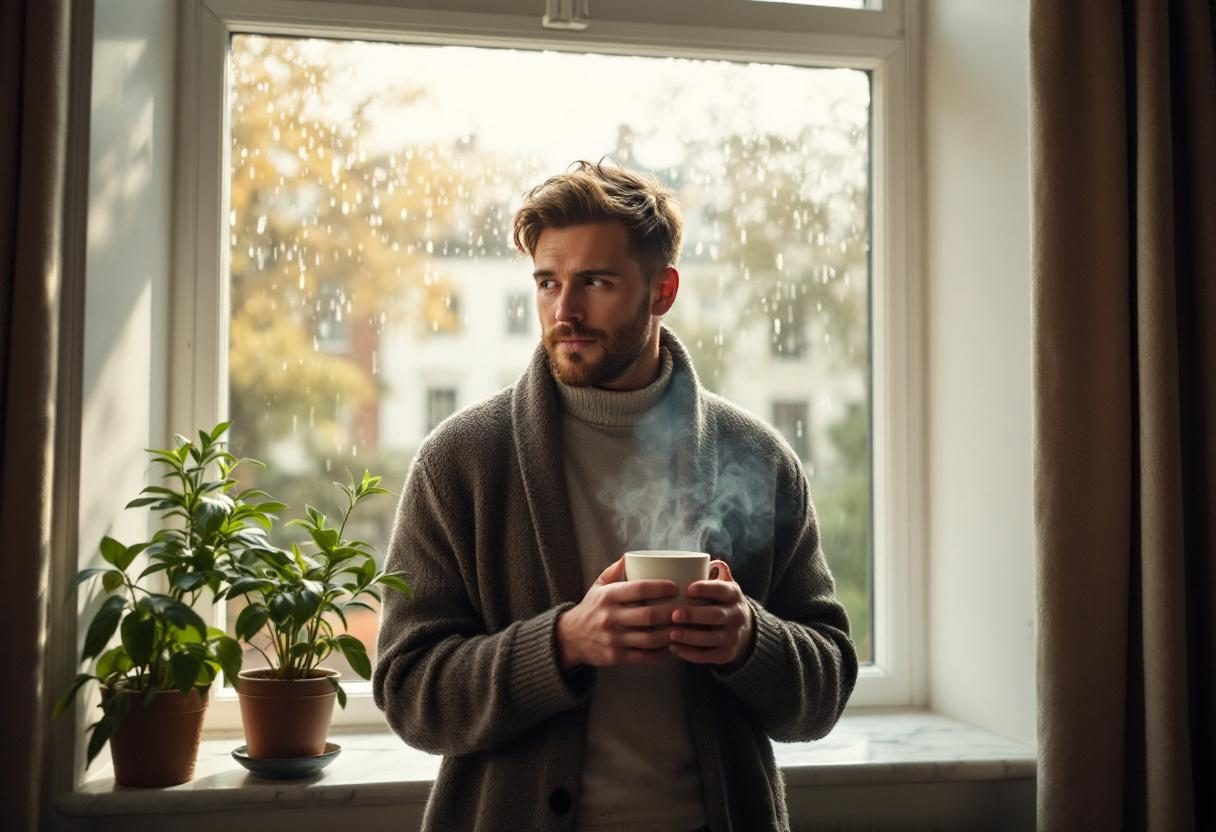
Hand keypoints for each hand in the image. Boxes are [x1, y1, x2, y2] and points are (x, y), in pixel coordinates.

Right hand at [556, 556, 677, 669]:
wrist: (571, 637)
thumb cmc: (593, 607)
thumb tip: (633, 554)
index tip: (676, 586)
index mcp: (608, 596)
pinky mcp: (616, 657)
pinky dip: (662, 653)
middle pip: (649, 615)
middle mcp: (610, 618)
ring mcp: (613, 639)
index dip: (661, 587)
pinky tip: (673, 646)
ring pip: (649, 638)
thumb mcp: (599, 585)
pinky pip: (644, 657)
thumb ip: (616, 569)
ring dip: (671, 634)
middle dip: (672, 612)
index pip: (639, 589)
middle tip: (687, 608)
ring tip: (685, 627)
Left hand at [668, 559, 754, 666]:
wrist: (743, 629)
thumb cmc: (719, 602)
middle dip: (694, 615)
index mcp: (734, 594)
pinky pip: (708, 656)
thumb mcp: (720, 586)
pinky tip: (674, 648)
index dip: (706, 589)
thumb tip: (678, 560)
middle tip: (674, 614)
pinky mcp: (727, 654)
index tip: (688, 589)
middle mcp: (737, 615)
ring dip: (690, 637)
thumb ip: (705, 575)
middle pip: (716, 615)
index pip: (722, 590)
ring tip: (670, 634)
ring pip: (711, 638)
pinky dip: (690, 653)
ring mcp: (733, 636)